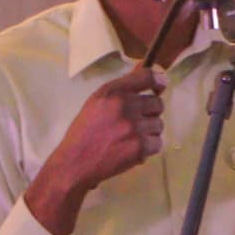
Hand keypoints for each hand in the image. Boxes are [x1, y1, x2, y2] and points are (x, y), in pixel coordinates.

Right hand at [24, 66, 164, 234]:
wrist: (75, 163)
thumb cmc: (84, 133)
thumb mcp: (97, 102)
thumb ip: (122, 88)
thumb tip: (148, 72)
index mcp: (112, 92)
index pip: (147, 76)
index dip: (157, 81)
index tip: (159, 88)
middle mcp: (125, 105)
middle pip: (157, 103)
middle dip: (150, 113)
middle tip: (136, 123)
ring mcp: (134, 126)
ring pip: (159, 124)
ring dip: (149, 133)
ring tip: (131, 139)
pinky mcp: (140, 146)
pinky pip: (158, 143)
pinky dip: (148, 149)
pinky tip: (133, 150)